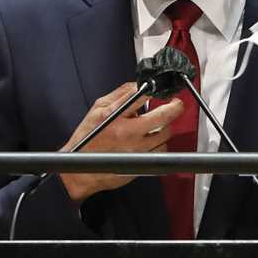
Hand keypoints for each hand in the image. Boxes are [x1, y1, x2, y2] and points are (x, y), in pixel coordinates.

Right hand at [59, 82, 183, 201]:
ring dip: (165, 127)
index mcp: (114, 117)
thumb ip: (118, 95)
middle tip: (176, 104)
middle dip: (174, 107)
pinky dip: (160, 143)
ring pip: (165, 135)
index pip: (142, 96)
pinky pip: (161, 150)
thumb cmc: (87, 141)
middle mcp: (127, 133)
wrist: (81, 171)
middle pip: (162, 117)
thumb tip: (138, 85)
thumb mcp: (96, 110)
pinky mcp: (141, 163)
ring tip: (158, 125)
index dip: (156, 90)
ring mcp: (136, 150)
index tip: (161, 89)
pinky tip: (152, 140)